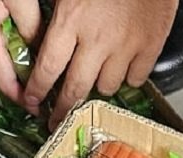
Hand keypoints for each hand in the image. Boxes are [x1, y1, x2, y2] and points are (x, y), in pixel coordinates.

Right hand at [0, 0, 42, 104]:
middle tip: (44, 93)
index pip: (4, 80)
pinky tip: (21, 42)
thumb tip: (41, 51)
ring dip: (15, 65)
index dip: (22, 99)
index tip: (38, 110)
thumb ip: (30, 25)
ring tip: (37, 71)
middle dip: (21, 85)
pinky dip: (7, 46)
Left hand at [23, 0, 177, 128]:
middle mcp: (96, 39)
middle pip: (75, 88)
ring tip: (96, 77)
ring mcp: (125, 46)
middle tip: (57, 119)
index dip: (37, 90)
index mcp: (71, 20)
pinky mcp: (150, 47)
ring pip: (107, 86)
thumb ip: (57, 12)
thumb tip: (40, 34)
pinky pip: (136, 79)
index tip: (32, 101)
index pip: (47, 67)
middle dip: (63, 109)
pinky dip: (129, 77)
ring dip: (99, 85)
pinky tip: (125, 67)